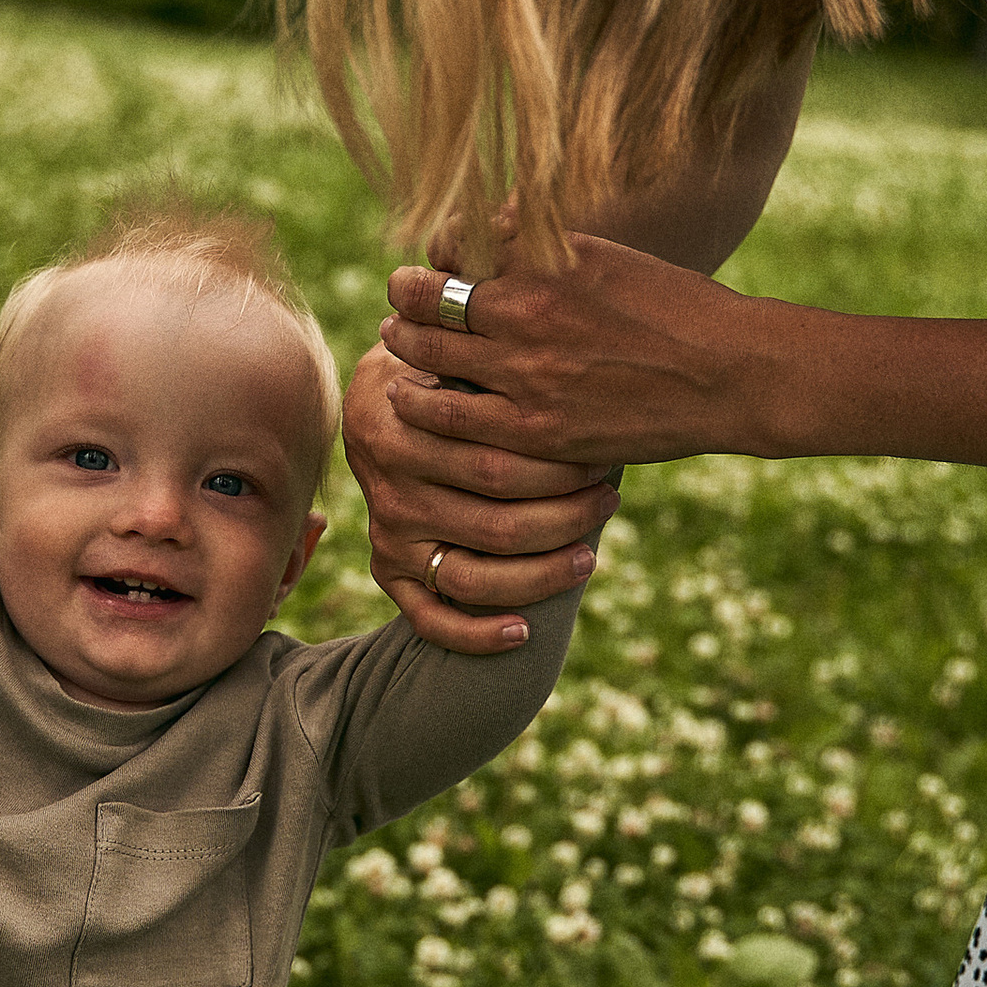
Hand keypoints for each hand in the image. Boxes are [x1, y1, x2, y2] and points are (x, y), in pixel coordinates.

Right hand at [340, 343, 621, 649]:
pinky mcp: (388, 570)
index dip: (560, 468)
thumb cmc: (442, 372)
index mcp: (403, 431)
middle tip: (610, 498)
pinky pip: (428, 620)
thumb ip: (491, 362)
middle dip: (566, 517)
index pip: (496, 464)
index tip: (607, 454)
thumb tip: (571, 351)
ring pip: (473, 578)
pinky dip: (475, 635)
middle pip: (496, 524)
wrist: (376, 404)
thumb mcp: (456, 352)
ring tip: (589, 559)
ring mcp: (389, 535)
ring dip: (540, 577)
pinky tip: (523, 633)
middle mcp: (392, 489)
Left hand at [378, 240, 772, 470]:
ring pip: (429, 355)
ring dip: (404, 343)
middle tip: (399, 295)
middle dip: (406, 295)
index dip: (435, 252)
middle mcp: (527, 314)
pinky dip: (420, 401)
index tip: (434, 259)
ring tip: (395, 338)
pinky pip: (451, 417)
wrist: (727, 374)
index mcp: (545, 262)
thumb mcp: (606, 255)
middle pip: (428, 300)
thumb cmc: (673, 307)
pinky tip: (409, 395)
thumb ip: (542, 244)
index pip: (453, 245)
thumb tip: (487, 229)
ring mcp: (528, 376)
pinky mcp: (537, 430)